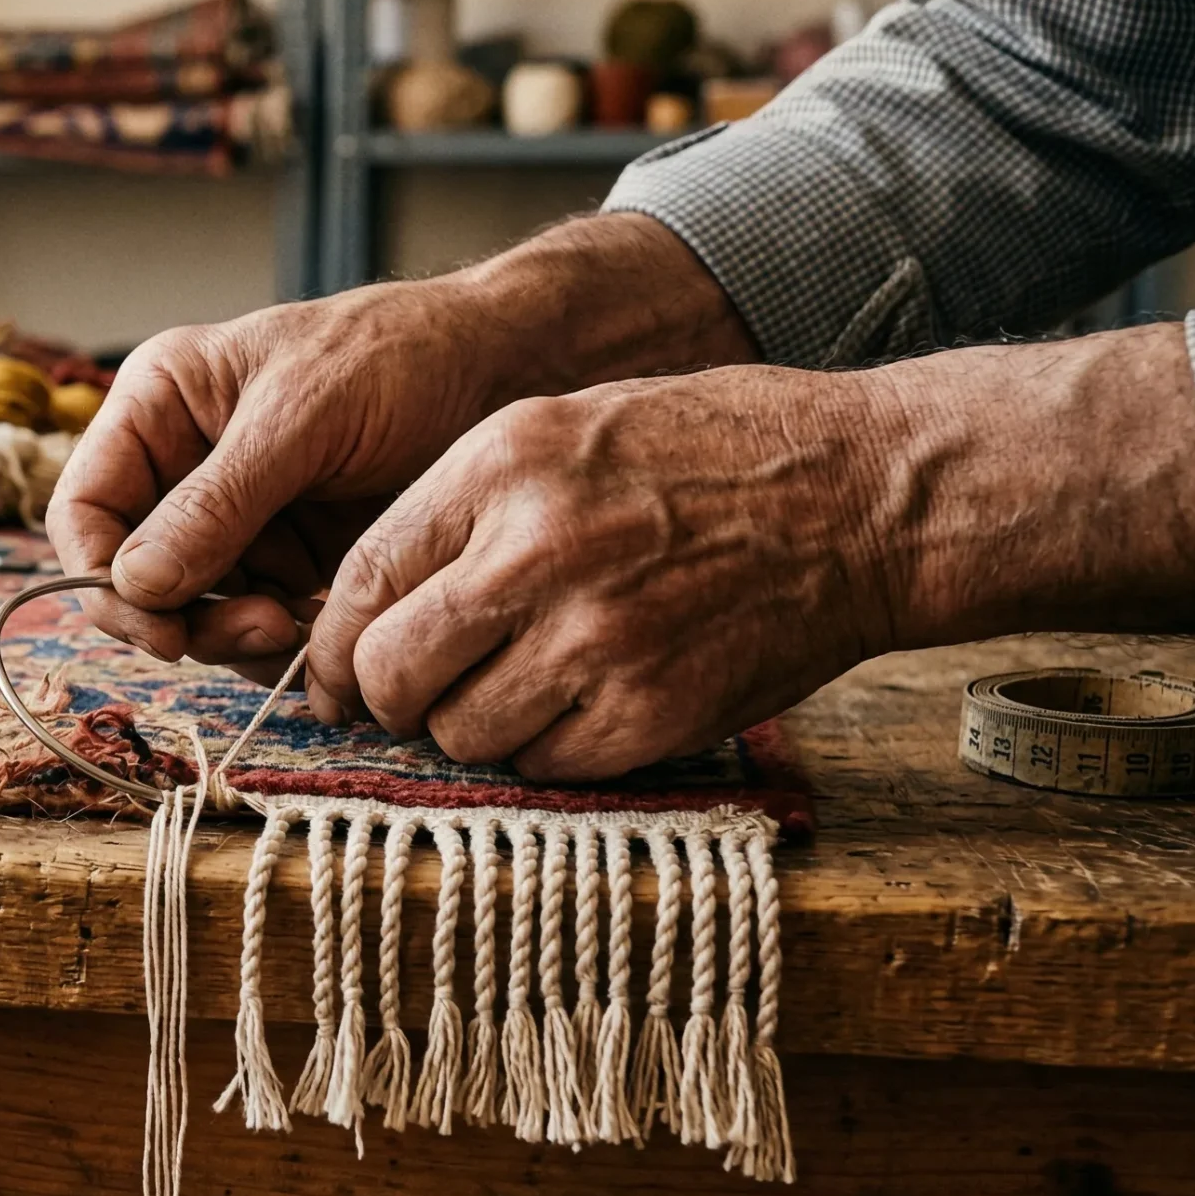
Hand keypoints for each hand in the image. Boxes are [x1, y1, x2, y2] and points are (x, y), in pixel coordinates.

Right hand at [46, 284, 487, 685]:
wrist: (503, 369)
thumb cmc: (400, 354)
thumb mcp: (302, 416)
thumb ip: (217, 500)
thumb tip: (134, 581)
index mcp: (161, 406)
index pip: (84, 509)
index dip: (102, 576)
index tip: (160, 624)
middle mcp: (184, 469)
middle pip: (132, 579)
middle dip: (183, 618)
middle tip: (261, 630)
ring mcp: (236, 521)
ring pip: (192, 614)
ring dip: (235, 639)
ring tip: (302, 628)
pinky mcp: (289, 562)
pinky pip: (253, 626)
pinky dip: (280, 645)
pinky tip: (326, 631)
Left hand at [308, 322, 1194, 780]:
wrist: (862, 497)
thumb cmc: (707, 454)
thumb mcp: (563, 429)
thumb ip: (458, 508)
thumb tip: (359, 610)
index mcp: (503, 467)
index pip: (360, 583)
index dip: (332, 643)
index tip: (337, 670)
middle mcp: (538, 553)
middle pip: (391, 672)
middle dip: (387, 694)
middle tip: (415, 691)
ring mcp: (596, 642)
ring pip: (460, 733)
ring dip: (472, 723)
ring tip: (521, 682)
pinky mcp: (651, 714)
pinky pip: (542, 766)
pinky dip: (545, 749)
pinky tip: (583, 701)